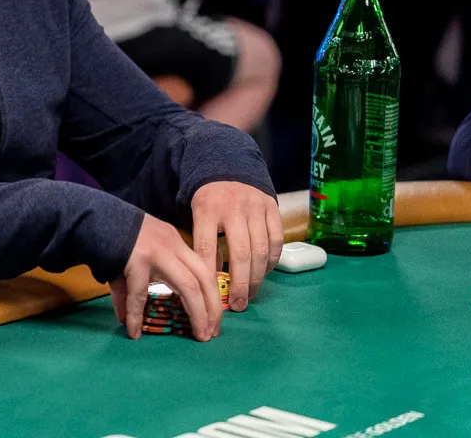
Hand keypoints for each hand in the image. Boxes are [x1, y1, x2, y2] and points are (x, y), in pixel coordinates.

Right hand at [110, 213, 222, 340]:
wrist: (90, 216)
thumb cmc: (113, 237)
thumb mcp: (134, 257)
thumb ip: (134, 287)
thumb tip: (128, 319)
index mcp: (174, 242)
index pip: (204, 269)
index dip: (213, 296)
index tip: (214, 318)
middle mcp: (171, 245)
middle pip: (205, 278)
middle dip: (213, 308)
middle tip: (211, 334)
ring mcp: (156, 252)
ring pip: (189, 286)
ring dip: (197, 314)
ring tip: (199, 336)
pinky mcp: (136, 260)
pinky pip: (140, 295)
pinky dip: (136, 315)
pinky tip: (133, 331)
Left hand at [191, 181, 282, 311]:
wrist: (227, 166)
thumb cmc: (208, 200)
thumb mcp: (195, 214)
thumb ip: (201, 242)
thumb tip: (210, 278)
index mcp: (207, 209)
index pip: (207, 246)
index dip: (211, 274)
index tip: (212, 295)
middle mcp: (233, 208)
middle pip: (240, 253)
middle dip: (240, 284)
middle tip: (237, 305)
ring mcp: (255, 207)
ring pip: (260, 250)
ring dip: (257, 278)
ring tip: (250, 294)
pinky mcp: (272, 208)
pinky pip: (276, 241)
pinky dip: (272, 261)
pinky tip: (264, 273)